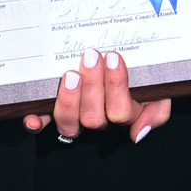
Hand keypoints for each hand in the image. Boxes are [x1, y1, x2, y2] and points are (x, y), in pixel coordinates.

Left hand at [23, 48, 172, 141]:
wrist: (109, 56)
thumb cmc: (135, 71)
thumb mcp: (156, 87)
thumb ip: (157, 110)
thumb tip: (137, 133)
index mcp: (122, 114)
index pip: (120, 113)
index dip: (116, 87)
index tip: (113, 57)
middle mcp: (97, 120)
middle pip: (93, 119)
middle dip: (93, 87)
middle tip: (91, 56)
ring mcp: (73, 118)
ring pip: (69, 123)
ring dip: (69, 101)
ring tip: (70, 75)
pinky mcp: (51, 112)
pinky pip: (43, 124)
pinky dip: (38, 122)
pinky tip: (32, 117)